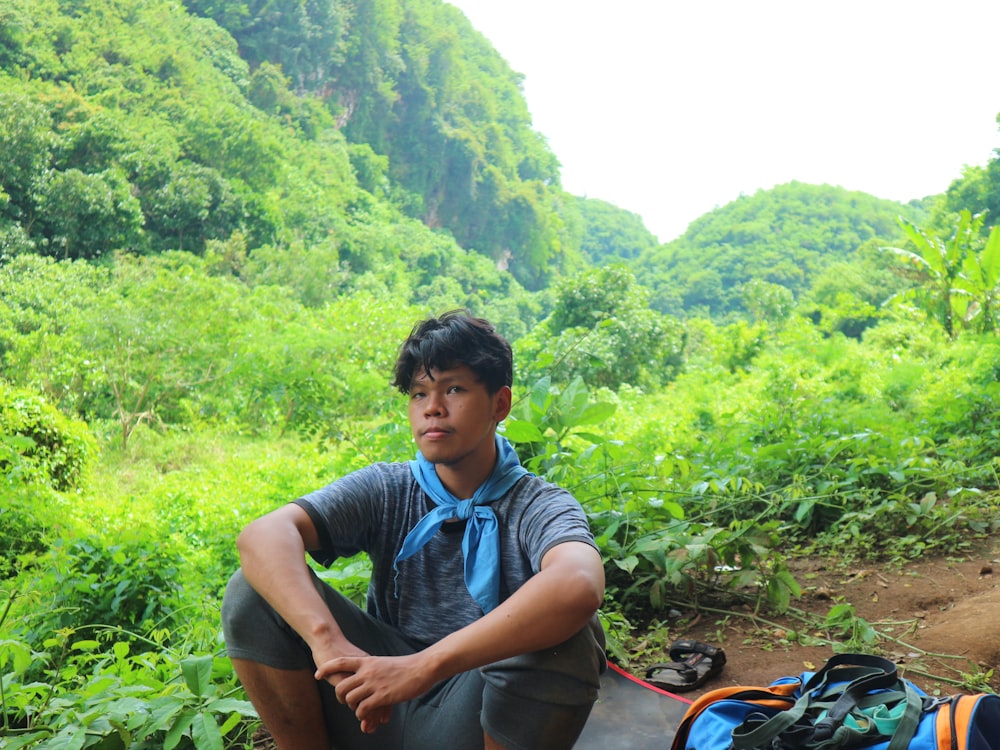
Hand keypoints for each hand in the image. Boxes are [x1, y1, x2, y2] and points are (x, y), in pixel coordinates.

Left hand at [315, 653, 436, 733]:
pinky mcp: (382, 696)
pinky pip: (363, 709)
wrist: (422, 668)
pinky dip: (361, 714)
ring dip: (352, 707)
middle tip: (344, 701)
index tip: (317, 675)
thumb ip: (371, 668)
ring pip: (350, 699)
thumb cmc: (405, 666)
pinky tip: (366, 715)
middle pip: (341, 685)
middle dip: (339, 696)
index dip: (326, 668)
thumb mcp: (383, 663)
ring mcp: (374, 684)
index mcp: (367, 661)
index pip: (340, 662)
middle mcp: (368, 671)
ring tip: (359, 709)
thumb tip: (362, 675)